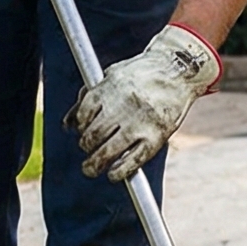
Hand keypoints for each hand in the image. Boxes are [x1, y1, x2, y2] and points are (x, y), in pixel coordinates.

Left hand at [67, 25, 219, 181]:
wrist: (179, 70)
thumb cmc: (141, 73)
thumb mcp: (112, 75)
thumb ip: (89, 96)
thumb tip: (68, 125)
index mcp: (110, 86)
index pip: (83, 114)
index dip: (78, 126)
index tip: (80, 132)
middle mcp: (123, 105)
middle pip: (93, 134)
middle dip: (86, 146)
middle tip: (87, 151)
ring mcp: (140, 123)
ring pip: (108, 151)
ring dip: (94, 164)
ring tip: (90, 169)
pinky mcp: (156, 137)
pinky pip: (132, 161)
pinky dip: (119, 172)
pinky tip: (113, 175)